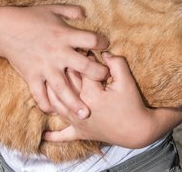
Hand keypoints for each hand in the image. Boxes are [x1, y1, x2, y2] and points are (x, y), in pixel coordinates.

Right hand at [0, 5, 109, 118]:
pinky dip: (46, 105)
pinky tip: (55, 112)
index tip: (106, 47)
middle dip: (98, 75)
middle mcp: (57, 53)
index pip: (91, 40)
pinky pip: (40, 95)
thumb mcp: (53, 8)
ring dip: (75, 102)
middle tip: (105, 80)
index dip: (102, 43)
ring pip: (63, 88)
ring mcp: (44, 67)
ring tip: (85, 114)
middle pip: (84, 67)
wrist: (4, 29)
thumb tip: (85, 14)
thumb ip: (71, 11)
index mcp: (65, 35)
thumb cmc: (30, 17)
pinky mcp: (31, 76)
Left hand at [43, 52, 167, 148]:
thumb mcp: (127, 81)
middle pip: (65, 84)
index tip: (82, 46)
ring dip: (50, 92)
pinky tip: (44, 134)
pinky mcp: (80, 133)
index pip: (81, 69)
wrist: (137, 131)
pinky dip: (53, 135)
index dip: (82, 56)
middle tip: (64, 57)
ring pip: (56, 105)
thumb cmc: (132, 104)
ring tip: (48, 78)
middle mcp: (78, 107)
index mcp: (90, 93)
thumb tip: (104, 52)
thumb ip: (116, 63)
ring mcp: (77, 122)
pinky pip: (62, 135)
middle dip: (64, 69)